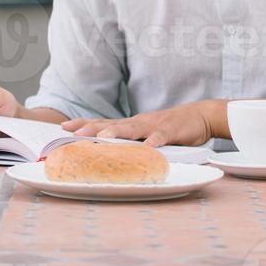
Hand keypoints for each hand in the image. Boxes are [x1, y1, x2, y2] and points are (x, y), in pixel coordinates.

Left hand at [61, 100, 219, 147]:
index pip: (104, 123)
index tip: (64, 127)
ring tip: (104, 137)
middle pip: (113, 124)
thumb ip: (131, 140)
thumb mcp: (147, 132)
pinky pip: (162, 137)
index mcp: (132, 124)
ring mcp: (155, 125)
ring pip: (134, 128)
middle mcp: (139, 122)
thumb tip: (108, 150)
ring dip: (118, 133)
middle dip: (92, 128)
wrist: (200, 115)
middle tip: (73, 132)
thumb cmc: (171, 126)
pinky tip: (148, 148)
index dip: (85, 124)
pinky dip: (154, 142)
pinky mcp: (172, 131)